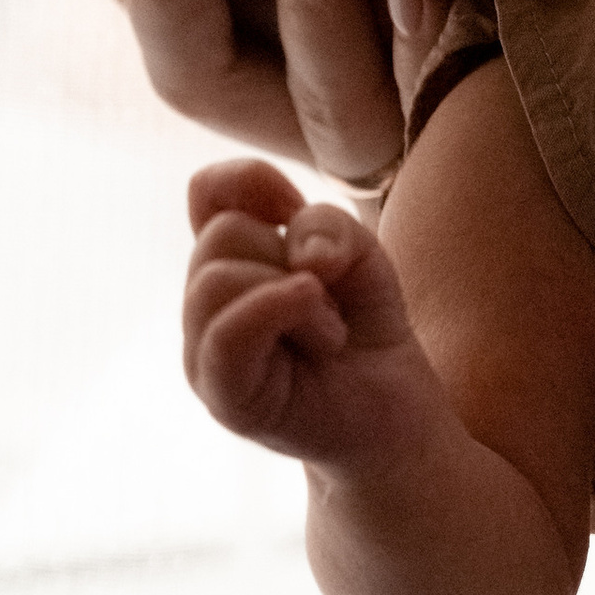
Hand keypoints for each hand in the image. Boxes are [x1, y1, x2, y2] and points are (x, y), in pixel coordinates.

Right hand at [182, 154, 434, 462]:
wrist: (390, 411)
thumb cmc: (364, 327)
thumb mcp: (359, 254)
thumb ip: (327, 225)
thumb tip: (300, 256)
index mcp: (230, 260)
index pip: (207, 190)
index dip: (253, 182)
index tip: (297, 212)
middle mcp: (205, 302)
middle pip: (223, 233)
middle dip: (291, 255)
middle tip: (329, 302)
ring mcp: (204, 350)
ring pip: (218, 278)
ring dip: (299, 295)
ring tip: (328, 332)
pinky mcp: (221, 394)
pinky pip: (226, 334)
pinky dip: (277, 312)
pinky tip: (324, 334)